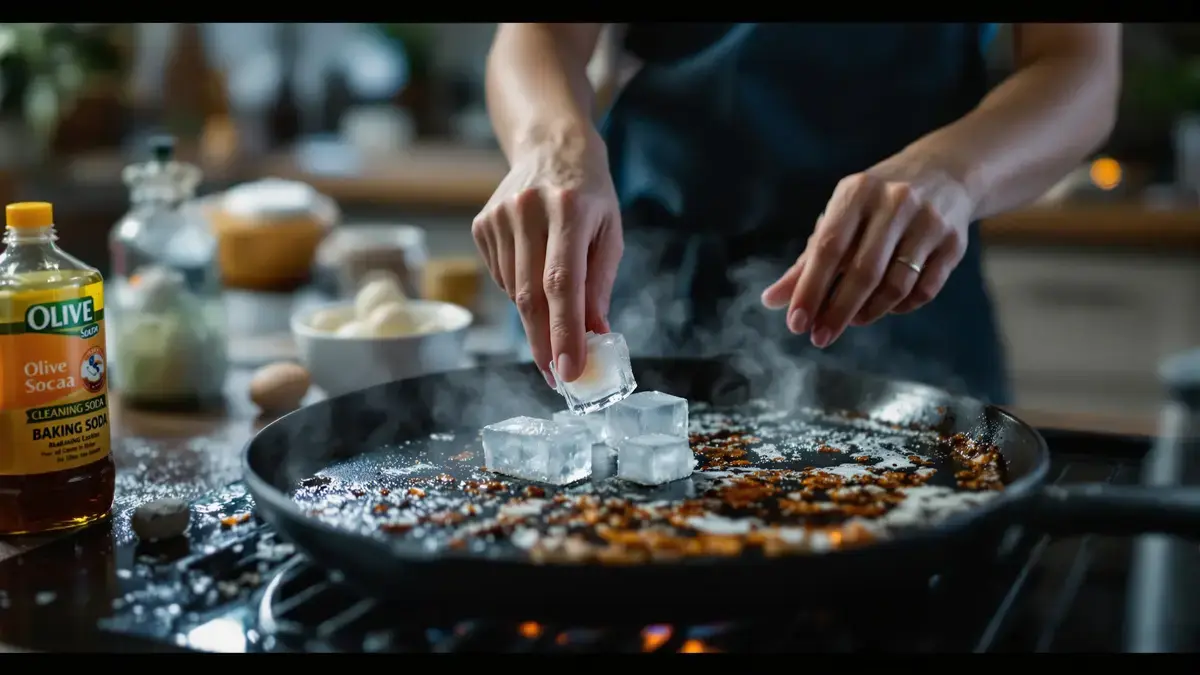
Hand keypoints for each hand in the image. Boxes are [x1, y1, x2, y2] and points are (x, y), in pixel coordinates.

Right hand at [472, 133, 623, 385]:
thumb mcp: (609, 233)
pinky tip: (533, 269)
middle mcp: (530, 209)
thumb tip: (594, 337)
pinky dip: (520, 290)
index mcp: (570, 209)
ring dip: (536, 316)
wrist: (551, 144)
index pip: (563, 283)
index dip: (565, 332)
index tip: (569, 371)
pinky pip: (501, 277)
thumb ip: (600, 285)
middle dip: (544, 343)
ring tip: (554, 309)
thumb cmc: (590, 193)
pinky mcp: (481, 223)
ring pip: (514, 291)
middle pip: (531, 295)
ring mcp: (500, 215)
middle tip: (557, 376)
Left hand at [760, 156, 975, 347]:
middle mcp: (896, 203)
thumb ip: (807, 260)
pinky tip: (885, 308)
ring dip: (870, 312)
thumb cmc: (876, 202)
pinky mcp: (954, 243)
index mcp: (858, 192)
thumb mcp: (841, 216)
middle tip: (820, 337)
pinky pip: (925, 290)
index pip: (828, 248)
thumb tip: (771, 301)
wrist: (945, 172)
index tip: (796, 322)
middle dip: (838, 311)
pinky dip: (901, 307)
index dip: (810, 289)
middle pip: (864, 271)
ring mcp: (929, 222)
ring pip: (897, 285)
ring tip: (852, 321)